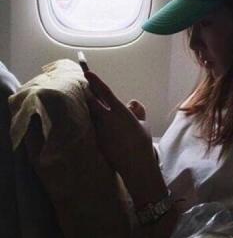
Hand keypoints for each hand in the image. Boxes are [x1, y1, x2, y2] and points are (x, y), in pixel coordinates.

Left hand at [85, 71, 166, 205]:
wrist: (135, 164)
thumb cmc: (142, 142)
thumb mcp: (143, 124)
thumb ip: (138, 110)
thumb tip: (132, 102)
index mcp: (120, 112)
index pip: (105, 92)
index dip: (95, 81)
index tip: (87, 73)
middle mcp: (107, 119)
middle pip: (92, 101)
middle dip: (88, 93)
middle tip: (85, 86)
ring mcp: (100, 130)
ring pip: (91, 114)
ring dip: (91, 109)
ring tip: (92, 105)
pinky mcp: (96, 140)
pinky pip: (93, 126)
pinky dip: (95, 123)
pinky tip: (100, 126)